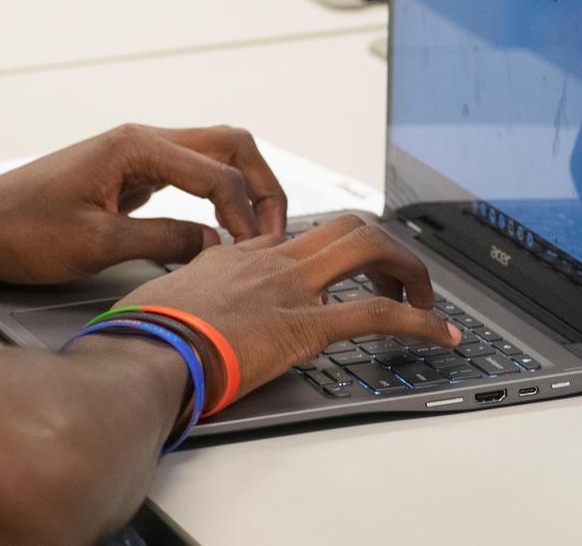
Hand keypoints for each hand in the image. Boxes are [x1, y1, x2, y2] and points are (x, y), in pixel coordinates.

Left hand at [0, 124, 287, 289]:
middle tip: (274, 232)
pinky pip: (187, 176)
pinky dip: (213, 199)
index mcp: (134, 147)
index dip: (246, 214)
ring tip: (255, 234)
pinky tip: (219, 232)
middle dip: (260, 185)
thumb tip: (215, 246)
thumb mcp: (97, 245)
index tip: (255, 253)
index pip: (217, 172)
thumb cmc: (19, 232)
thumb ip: (164, 242)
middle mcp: (139, 141)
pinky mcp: (127, 176)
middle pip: (228, 145)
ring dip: (240, 189)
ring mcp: (134, 156)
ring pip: (212, 156)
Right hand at [116, 215, 462, 400]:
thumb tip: (181, 306)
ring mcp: (290, 288)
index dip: (327, 255)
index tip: (337, 276)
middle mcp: (269, 262)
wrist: (141, 353)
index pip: (296, 239)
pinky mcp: (304, 325)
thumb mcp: (160, 300)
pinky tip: (440, 335)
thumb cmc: (141, 335)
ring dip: (407, 271)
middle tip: (396, 281)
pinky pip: (377, 313)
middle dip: (382, 250)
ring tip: (425, 302)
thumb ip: (183, 294)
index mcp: (235, 256)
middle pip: (345, 228)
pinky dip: (418, 321)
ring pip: (369, 248)